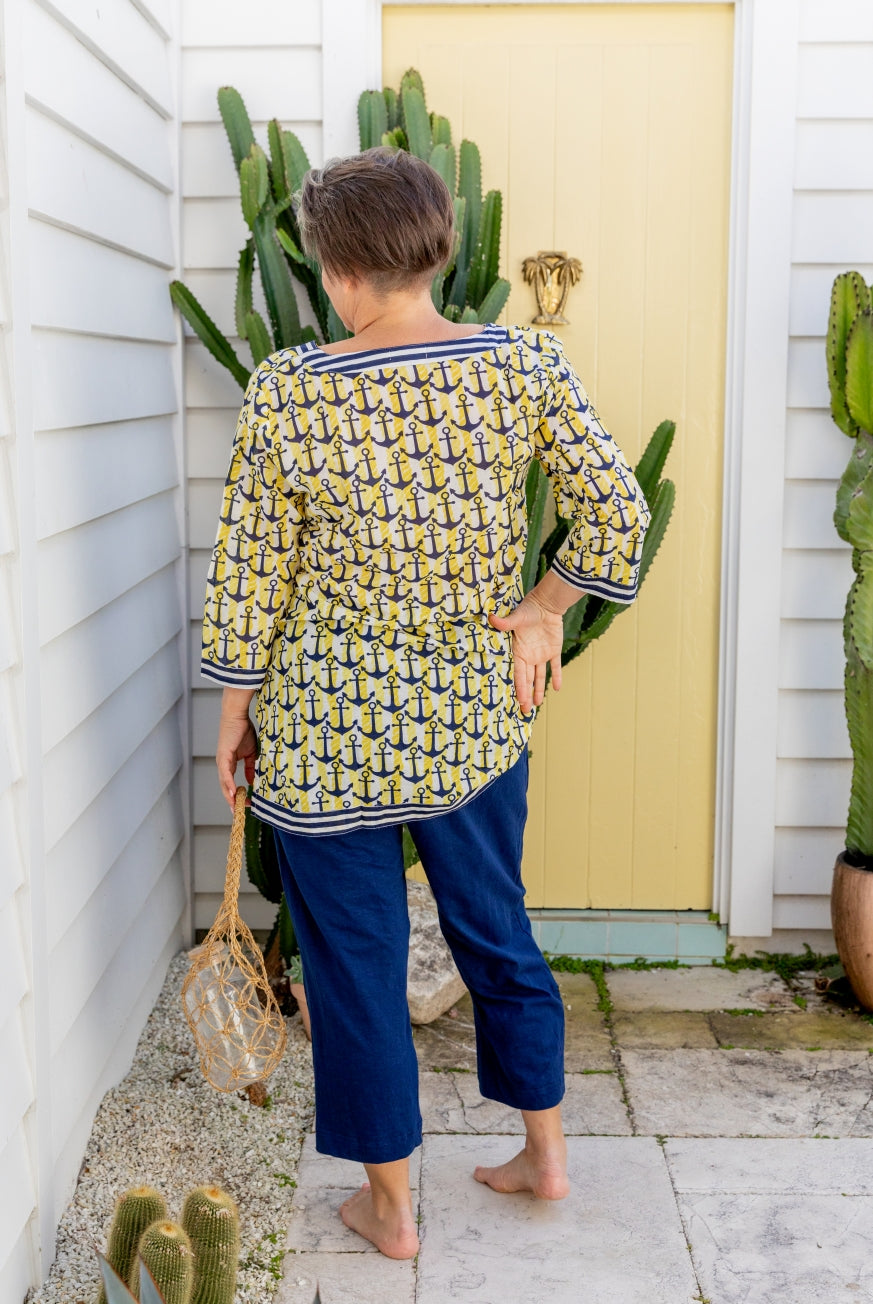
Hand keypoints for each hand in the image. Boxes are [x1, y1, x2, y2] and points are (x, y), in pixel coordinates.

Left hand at [216, 690, 256, 808]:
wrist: (237, 715)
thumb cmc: (243, 730)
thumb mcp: (251, 753)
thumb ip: (252, 767)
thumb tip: (253, 781)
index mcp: (229, 763)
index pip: (232, 783)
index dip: (237, 795)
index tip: (245, 805)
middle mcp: (223, 764)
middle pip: (226, 787)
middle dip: (232, 801)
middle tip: (238, 813)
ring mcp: (222, 761)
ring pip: (224, 784)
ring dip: (230, 797)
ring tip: (235, 809)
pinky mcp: (223, 756)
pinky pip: (226, 774)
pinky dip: (229, 785)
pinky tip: (233, 794)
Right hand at [488, 592, 563, 712]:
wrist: (546, 603)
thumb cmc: (529, 609)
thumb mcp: (517, 617)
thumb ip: (505, 622)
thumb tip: (491, 618)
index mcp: (519, 651)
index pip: (519, 674)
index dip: (519, 688)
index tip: (519, 701)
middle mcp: (529, 656)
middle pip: (527, 680)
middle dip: (526, 695)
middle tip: (526, 711)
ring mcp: (541, 654)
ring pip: (540, 677)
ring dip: (539, 690)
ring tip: (538, 704)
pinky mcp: (553, 650)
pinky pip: (555, 666)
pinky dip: (557, 676)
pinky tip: (557, 688)